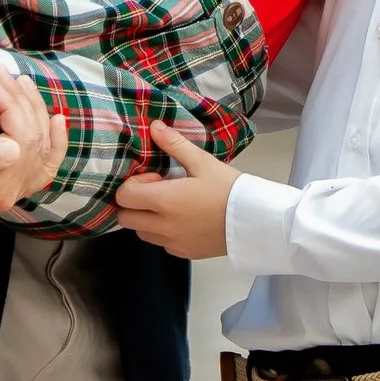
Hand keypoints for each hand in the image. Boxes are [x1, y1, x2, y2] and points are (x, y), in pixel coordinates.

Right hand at [0, 72, 66, 212]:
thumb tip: (13, 150)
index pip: (20, 138)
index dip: (10, 103)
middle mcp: (11, 192)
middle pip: (34, 138)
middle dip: (20, 98)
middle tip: (0, 71)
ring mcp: (18, 189)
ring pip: (43, 143)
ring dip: (34, 107)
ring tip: (20, 80)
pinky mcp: (19, 184)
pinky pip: (48, 163)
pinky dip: (56, 139)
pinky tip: (58, 118)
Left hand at [114, 121, 236, 258]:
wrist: (255, 221)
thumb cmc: (229, 188)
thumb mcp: (203, 162)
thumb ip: (174, 144)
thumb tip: (155, 127)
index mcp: (165, 201)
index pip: (124, 196)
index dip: (133, 183)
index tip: (155, 177)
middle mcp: (163, 227)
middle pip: (125, 218)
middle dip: (134, 202)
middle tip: (158, 190)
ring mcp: (173, 243)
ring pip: (141, 232)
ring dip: (147, 218)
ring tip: (171, 204)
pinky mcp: (184, 253)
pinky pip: (161, 243)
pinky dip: (163, 232)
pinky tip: (184, 218)